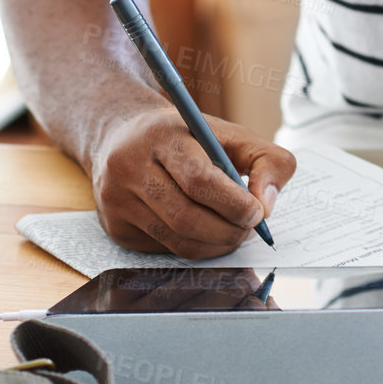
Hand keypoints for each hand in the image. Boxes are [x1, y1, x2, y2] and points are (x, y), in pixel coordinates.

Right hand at [89, 104, 295, 259]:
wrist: (125, 138)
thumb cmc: (187, 138)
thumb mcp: (229, 133)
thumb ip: (265, 159)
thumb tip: (267, 205)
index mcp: (163, 135)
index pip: (199, 179)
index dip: (233, 203)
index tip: (257, 213)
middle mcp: (131, 166)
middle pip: (186, 216)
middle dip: (227, 231)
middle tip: (249, 229)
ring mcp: (117, 200)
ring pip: (175, 239)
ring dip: (214, 245)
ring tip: (233, 233)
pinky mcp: (115, 226)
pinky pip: (162, 250)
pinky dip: (192, 247)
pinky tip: (204, 233)